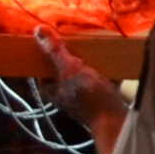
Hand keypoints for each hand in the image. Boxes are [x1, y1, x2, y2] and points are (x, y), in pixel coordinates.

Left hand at [33, 28, 130, 152]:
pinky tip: (114, 61)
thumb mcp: (70, 68)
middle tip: (79, 42)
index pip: (43, 69)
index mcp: (53, 90)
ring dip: (92, 63)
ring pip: (85, 75)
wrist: (116, 122)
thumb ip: (55, 51)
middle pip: (65, 70)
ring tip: (97, 49)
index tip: (55, 40)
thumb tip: (38, 31)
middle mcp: (67, 96)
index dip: (47, 55)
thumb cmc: (89, 97)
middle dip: (74, 56)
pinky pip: (103, 81)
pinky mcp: (102, 99)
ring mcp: (85, 99)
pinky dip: (107, 72)